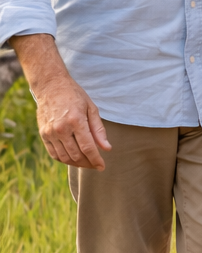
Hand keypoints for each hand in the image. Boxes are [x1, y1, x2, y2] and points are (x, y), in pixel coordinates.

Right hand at [11, 34, 110, 169]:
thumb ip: (99, 130)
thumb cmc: (74, 95)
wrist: (51, 86)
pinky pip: (54, 154)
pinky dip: (64, 159)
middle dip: (88, 163)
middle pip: (76, 155)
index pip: (88, 148)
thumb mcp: (91, 108)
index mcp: (76, 121)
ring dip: (77, 163)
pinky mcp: (43, 134)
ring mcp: (50, 132)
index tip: (102, 166)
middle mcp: (61, 129)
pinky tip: (73, 158)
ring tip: (86, 162)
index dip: (96, 160)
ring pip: (64, 157)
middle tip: (95, 164)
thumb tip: (107, 148)